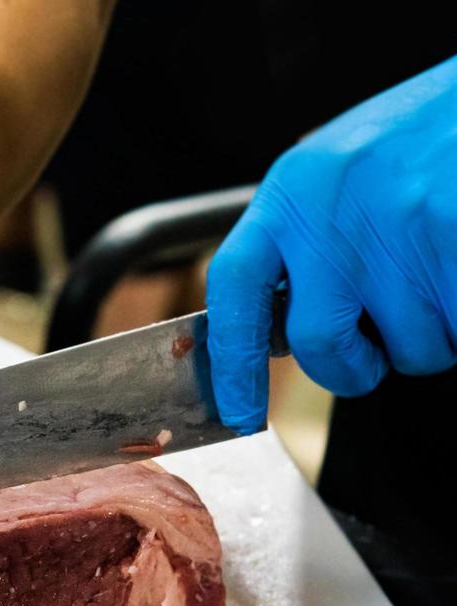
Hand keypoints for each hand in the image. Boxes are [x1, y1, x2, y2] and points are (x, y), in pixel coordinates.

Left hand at [206, 56, 456, 433]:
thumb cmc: (424, 135)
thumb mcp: (338, 172)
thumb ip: (303, 243)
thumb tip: (275, 333)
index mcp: (292, 191)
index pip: (233, 291)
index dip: (230, 362)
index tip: (238, 411)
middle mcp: (333, 211)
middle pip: (318, 343)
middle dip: (351, 368)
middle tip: (374, 352)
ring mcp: (398, 225)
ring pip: (409, 347)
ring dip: (432, 336)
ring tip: (439, 279)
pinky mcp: (455, 236)